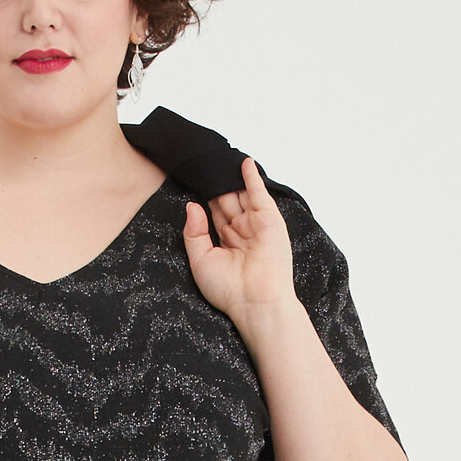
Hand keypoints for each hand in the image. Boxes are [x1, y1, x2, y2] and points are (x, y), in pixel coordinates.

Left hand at [178, 155, 296, 324]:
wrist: (256, 302)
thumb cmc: (229, 290)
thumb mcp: (200, 261)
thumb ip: (193, 233)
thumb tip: (192, 205)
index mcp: (226, 242)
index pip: (213, 212)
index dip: (204, 197)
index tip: (193, 180)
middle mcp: (241, 231)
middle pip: (226, 200)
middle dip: (216, 184)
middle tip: (204, 164)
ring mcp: (255, 224)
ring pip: (239, 194)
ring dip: (230, 177)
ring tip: (218, 157)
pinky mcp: (268, 219)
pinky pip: (258, 193)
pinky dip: (251, 177)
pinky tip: (243, 162)